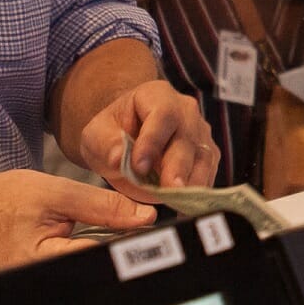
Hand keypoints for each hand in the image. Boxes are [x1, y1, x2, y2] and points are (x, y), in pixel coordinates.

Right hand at [0, 169, 156, 267]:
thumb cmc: (5, 200)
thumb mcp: (56, 193)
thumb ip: (102, 205)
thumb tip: (145, 216)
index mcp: (48, 262)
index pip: (104, 255)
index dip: (134, 243)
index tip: (160, 231)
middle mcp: (51, 279)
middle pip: (104, 265)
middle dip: (127, 247)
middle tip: (150, 227)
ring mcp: (52, 281)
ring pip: (97, 265)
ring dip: (116, 247)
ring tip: (133, 228)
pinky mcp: (55, 276)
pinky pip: (87, 263)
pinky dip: (101, 247)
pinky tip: (111, 233)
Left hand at [78, 79, 220, 194]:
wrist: (125, 138)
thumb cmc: (112, 132)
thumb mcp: (96, 135)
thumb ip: (105, 143)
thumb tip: (119, 158)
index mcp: (156, 95)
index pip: (162, 115)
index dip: (153, 141)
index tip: (139, 167)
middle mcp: (185, 111)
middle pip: (187, 137)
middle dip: (178, 166)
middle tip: (170, 189)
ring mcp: (199, 133)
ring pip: (203, 157)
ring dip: (193, 182)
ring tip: (181, 204)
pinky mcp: (206, 156)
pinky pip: (208, 174)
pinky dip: (198, 193)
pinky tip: (186, 209)